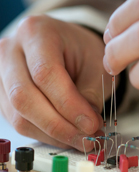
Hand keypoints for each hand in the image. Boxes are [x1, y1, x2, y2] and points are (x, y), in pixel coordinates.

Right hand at [0, 15, 110, 150]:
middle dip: (59, 125)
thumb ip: (90, 95)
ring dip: (53, 134)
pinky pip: (19, 122)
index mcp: (36, 32)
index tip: (91, 124)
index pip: (45, 73)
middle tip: (87, 138)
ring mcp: (2, 74)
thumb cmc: (82, 51)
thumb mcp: (95, 65)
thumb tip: (86, 128)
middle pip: (24, 97)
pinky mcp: (4, 95)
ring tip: (81, 139)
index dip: (69, 105)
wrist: (66, 46)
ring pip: (18, 116)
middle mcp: (11, 51)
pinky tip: (66, 135)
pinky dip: (45, 134)